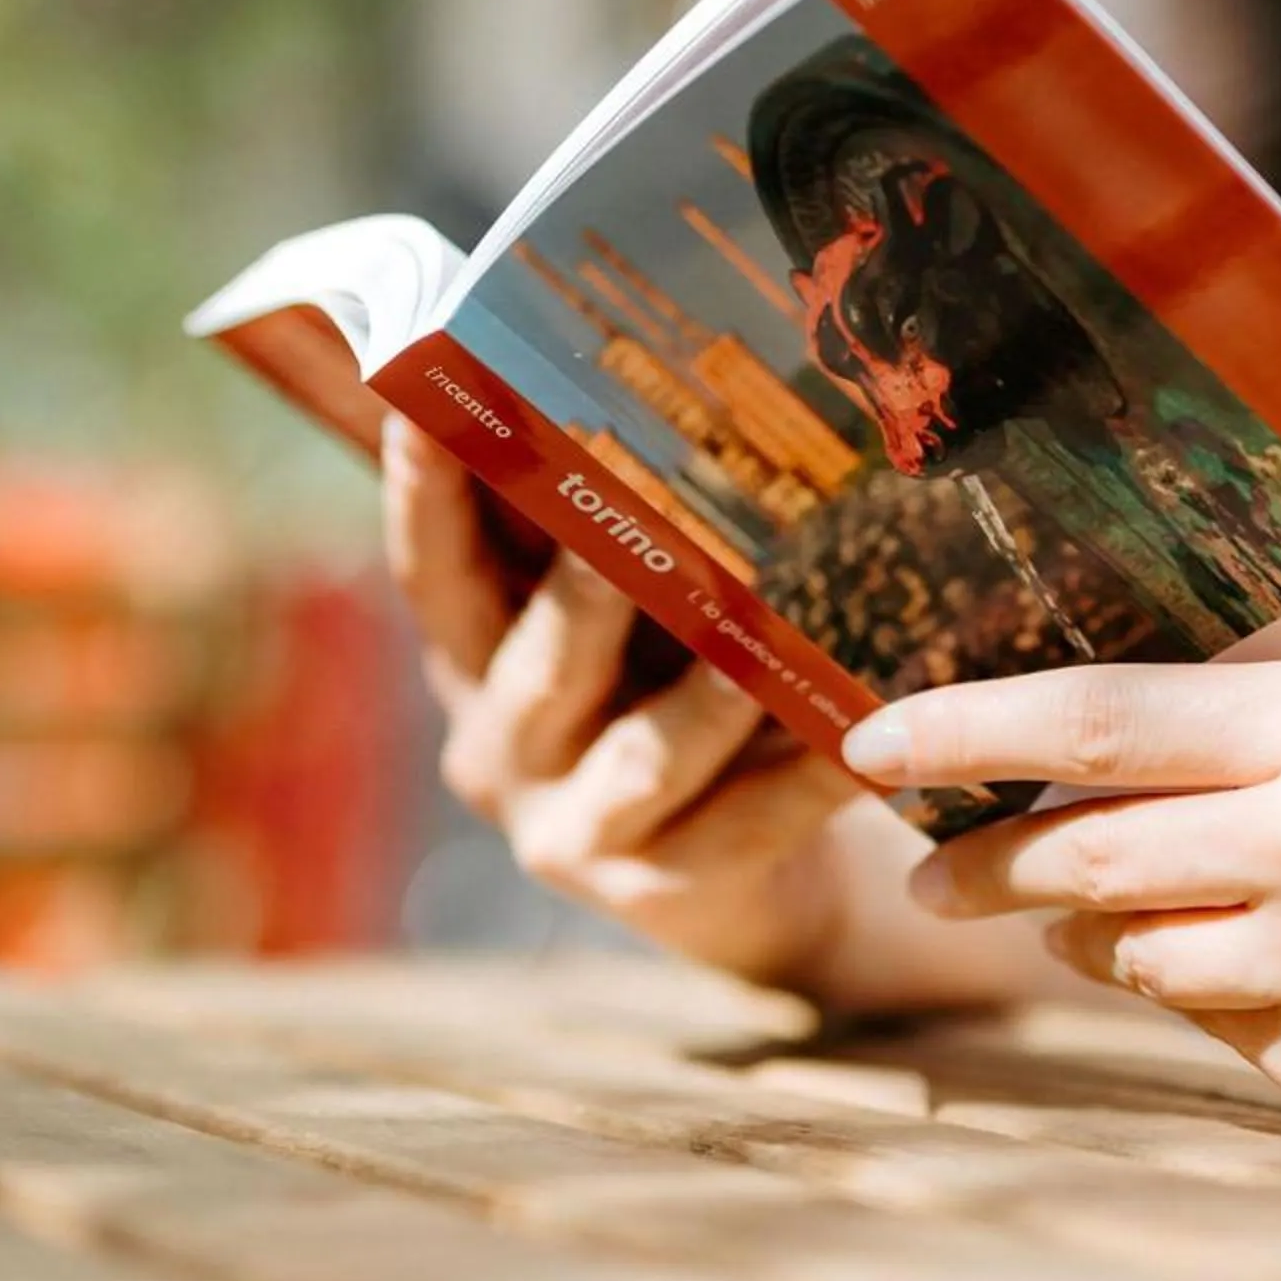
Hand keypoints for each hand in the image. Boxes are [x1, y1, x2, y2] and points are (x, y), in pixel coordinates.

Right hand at [382, 417, 866, 986]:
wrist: (742, 894)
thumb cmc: (673, 705)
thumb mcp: (621, 629)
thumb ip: (598, 540)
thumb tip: (625, 382)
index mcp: (475, 671)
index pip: (433, 574)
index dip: (420, 492)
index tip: (420, 395)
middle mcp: (502, 753)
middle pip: (536, 665)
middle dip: (583, 591)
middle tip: (625, 519)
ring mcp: (574, 834)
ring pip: (643, 755)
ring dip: (705, 694)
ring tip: (762, 649)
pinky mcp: (662, 898)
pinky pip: (745, 825)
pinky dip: (805, 781)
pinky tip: (860, 737)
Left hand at [845, 656, 1280, 1166]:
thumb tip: (1172, 639)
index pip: (1094, 722)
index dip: (961, 729)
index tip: (869, 738)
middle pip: (1072, 857)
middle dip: (975, 858)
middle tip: (926, 856)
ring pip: (1124, 953)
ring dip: (1084, 930)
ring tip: (1084, 907)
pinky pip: (1213, 1028)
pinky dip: (1206, 991)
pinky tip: (1257, 966)